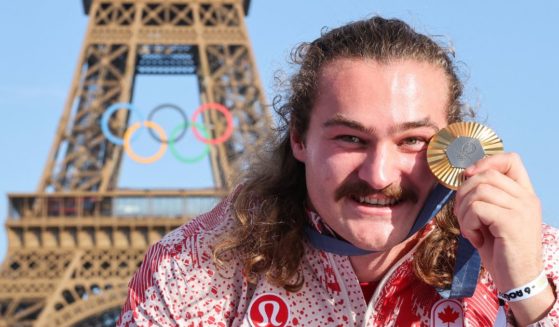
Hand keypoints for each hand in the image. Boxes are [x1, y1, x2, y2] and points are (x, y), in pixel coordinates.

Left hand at [454, 152, 553, 323]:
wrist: (518, 280)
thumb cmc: (501, 250)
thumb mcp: (493, 218)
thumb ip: (485, 197)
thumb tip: (463, 178)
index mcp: (524, 194)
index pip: (511, 159)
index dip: (486, 161)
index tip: (469, 176)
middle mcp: (527, 198)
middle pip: (485, 174)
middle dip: (463, 193)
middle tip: (462, 216)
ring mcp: (521, 209)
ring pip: (477, 191)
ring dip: (463, 212)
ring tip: (469, 230)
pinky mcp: (511, 222)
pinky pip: (476, 208)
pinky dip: (468, 224)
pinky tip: (475, 239)